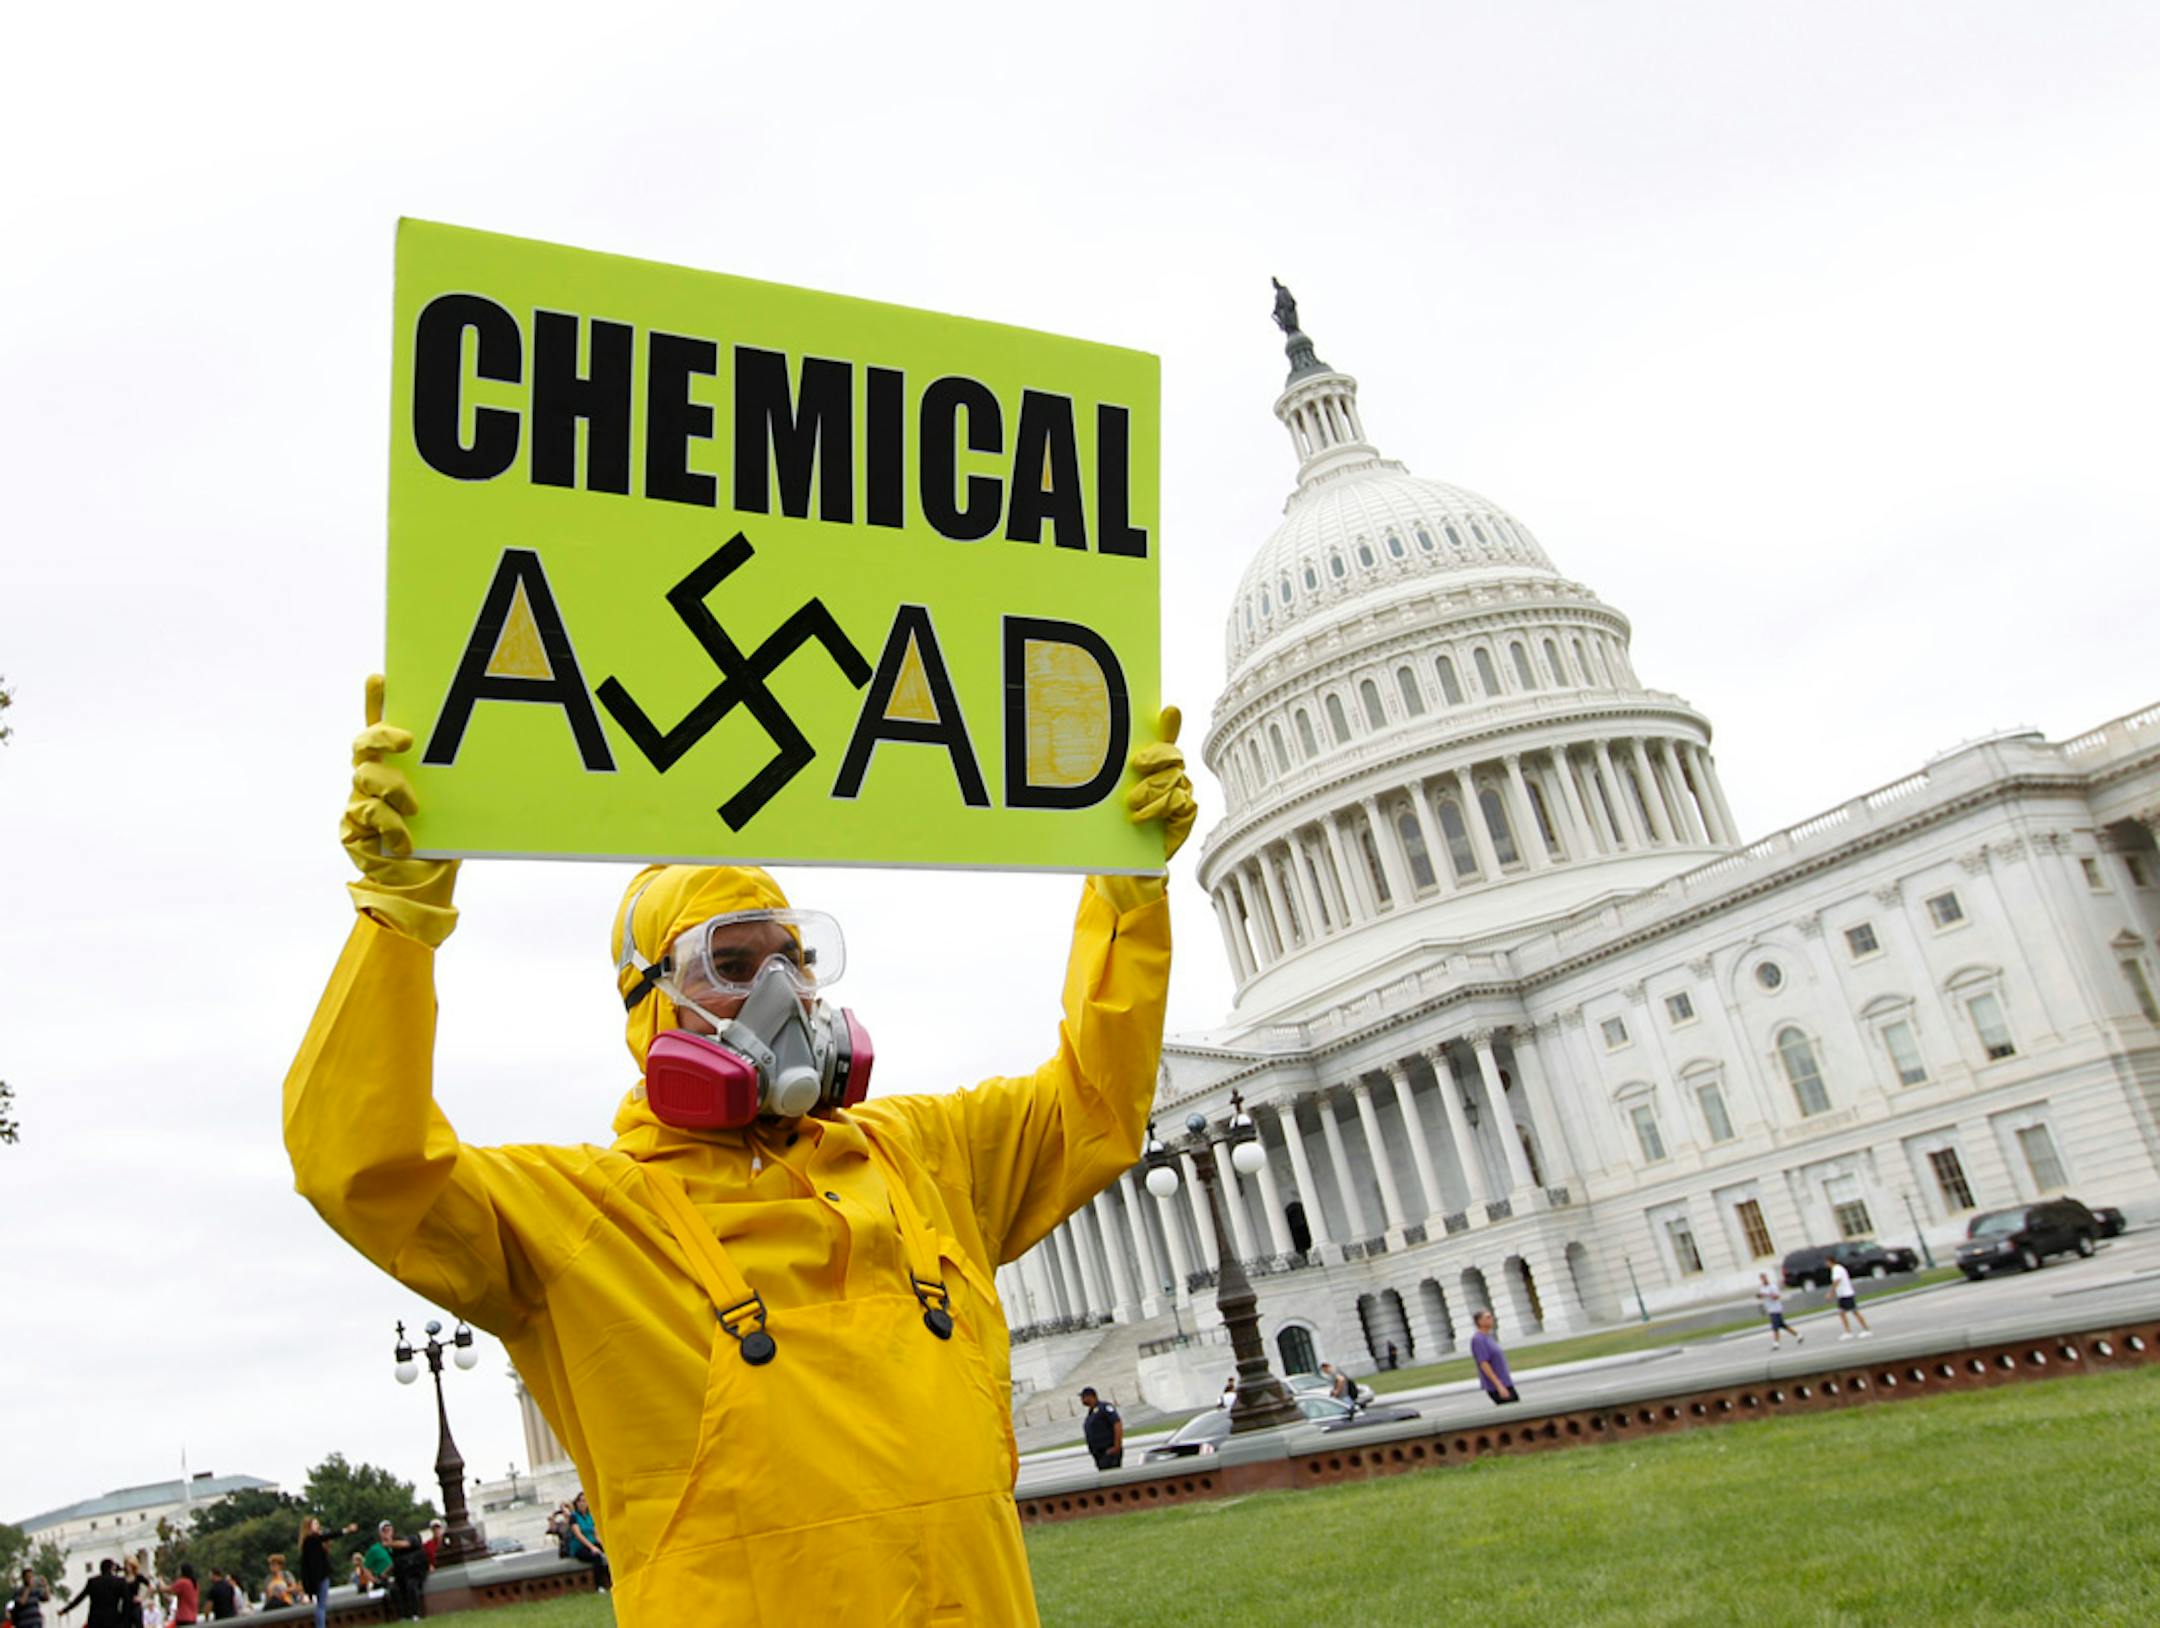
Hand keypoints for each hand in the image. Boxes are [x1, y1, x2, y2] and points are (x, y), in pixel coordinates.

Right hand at [341, 675, 460, 945]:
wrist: (424, 885)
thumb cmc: (443, 836)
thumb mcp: (456, 800)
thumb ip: (458, 774)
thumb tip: (496, 742)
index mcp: (396, 766)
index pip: (382, 725)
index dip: (376, 700)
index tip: (380, 676)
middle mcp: (372, 777)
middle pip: (364, 742)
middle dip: (383, 733)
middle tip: (408, 739)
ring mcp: (359, 800)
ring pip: (365, 776)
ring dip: (395, 789)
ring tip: (415, 808)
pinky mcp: (352, 828)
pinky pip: (367, 814)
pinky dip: (392, 826)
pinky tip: (407, 841)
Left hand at [1124, 706, 1197, 861]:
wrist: (1123, 857)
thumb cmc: (1118, 820)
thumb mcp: (1110, 792)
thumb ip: (1112, 767)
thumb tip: (1099, 744)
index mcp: (1154, 764)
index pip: (1165, 737)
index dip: (1169, 723)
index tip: (1169, 711)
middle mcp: (1171, 774)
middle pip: (1172, 754)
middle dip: (1156, 756)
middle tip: (1138, 764)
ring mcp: (1181, 792)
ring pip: (1174, 778)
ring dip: (1151, 789)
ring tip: (1132, 802)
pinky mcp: (1186, 813)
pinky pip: (1178, 801)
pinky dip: (1158, 808)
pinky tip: (1141, 816)